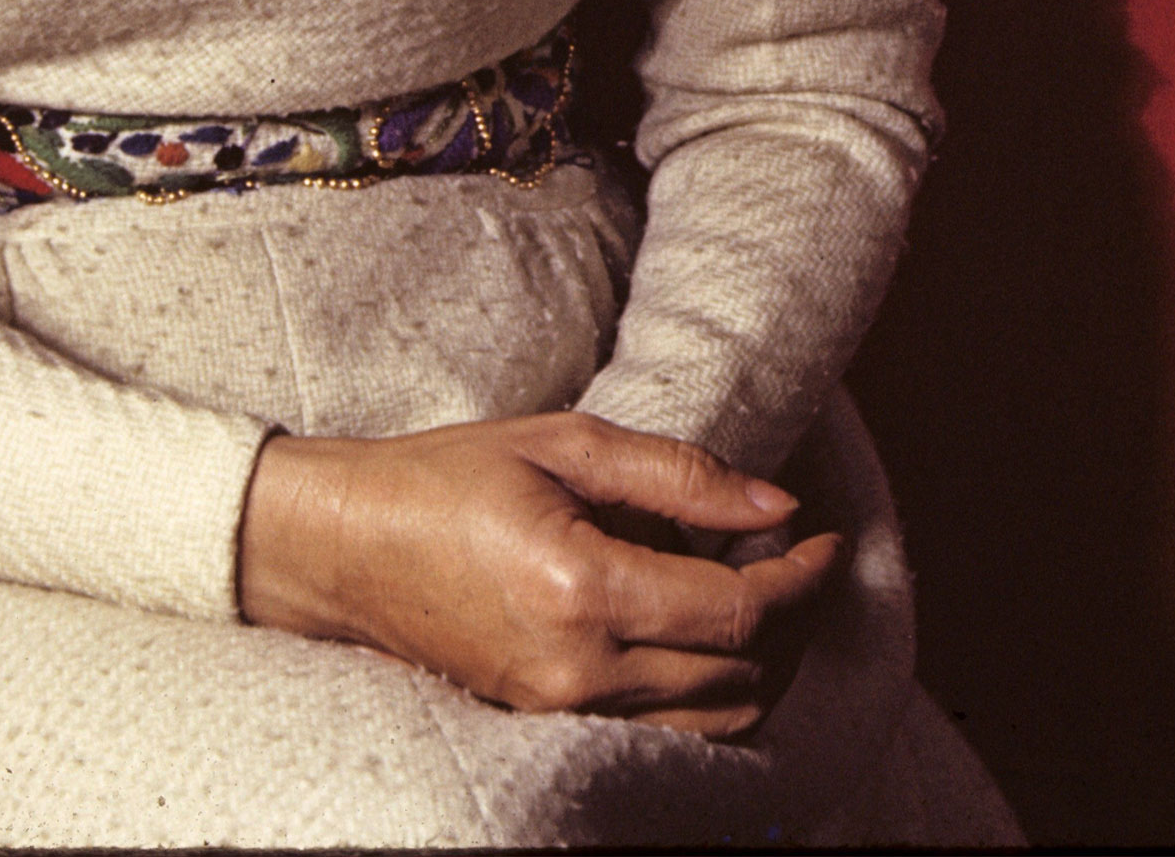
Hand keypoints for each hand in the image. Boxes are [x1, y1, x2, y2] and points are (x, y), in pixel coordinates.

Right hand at [236, 411, 841, 736]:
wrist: (345, 544)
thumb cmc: (449, 475)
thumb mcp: (565, 443)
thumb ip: (679, 476)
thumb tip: (776, 505)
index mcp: (582, 588)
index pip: (735, 610)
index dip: (800, 577)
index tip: (829, 539)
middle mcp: (577, 669)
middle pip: (737, 674)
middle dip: (791, 619)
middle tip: (801, 557)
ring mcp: (560, 710)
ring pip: (710, 720)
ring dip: (758, 664)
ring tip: (764, 596)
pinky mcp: (546, 725)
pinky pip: (662, 731)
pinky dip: (706, 691)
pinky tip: (707, 635)